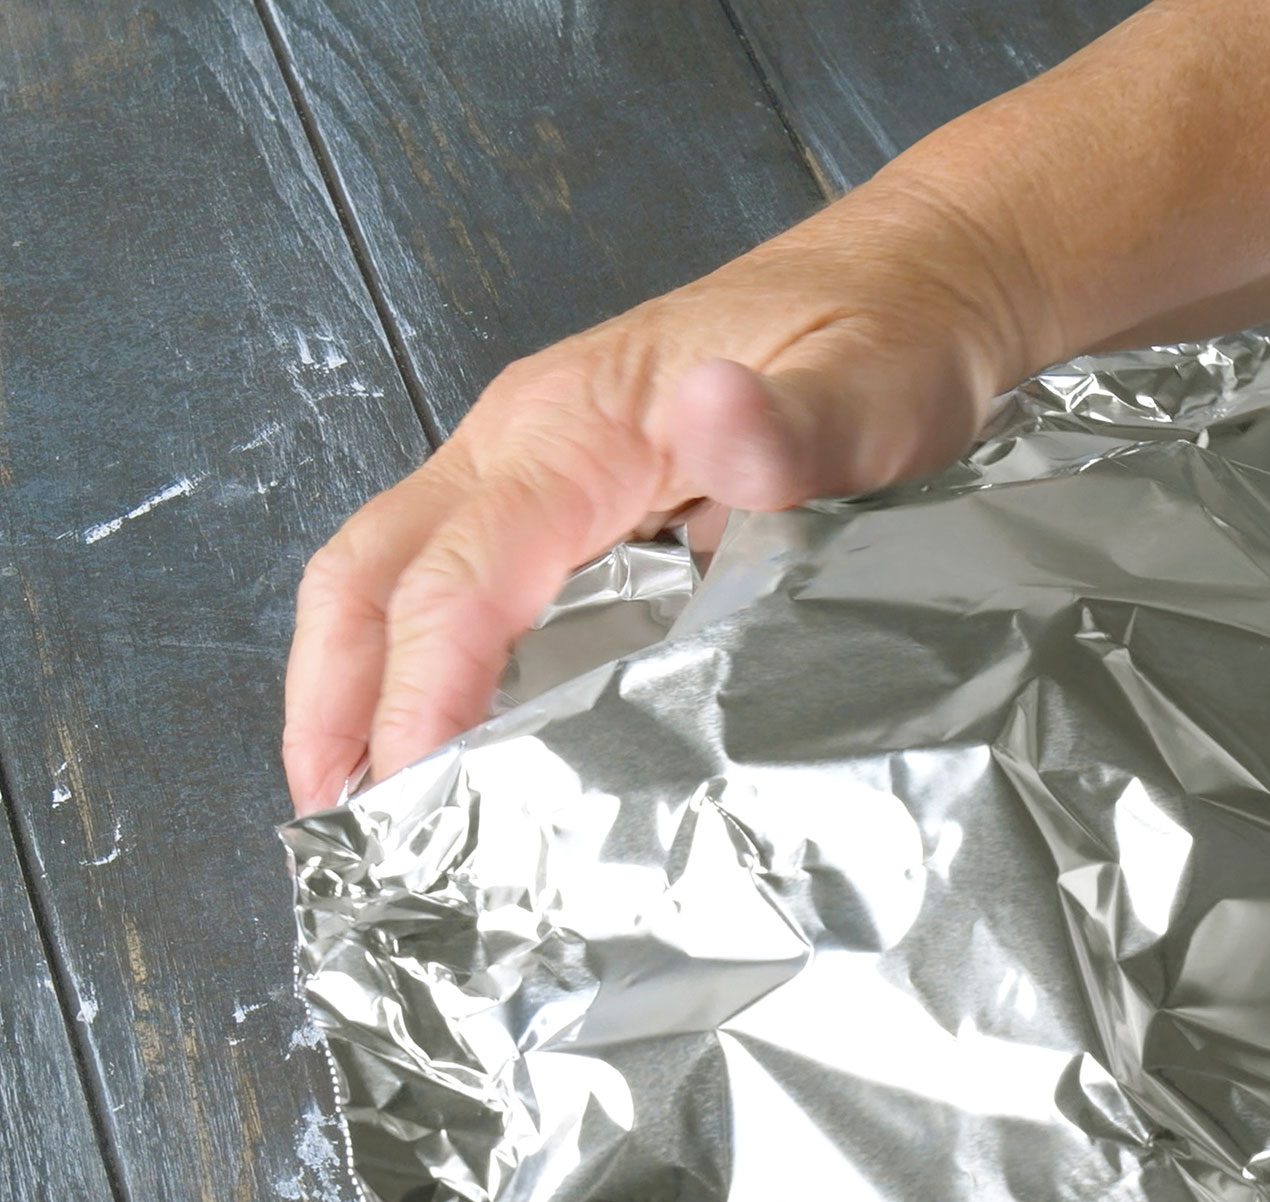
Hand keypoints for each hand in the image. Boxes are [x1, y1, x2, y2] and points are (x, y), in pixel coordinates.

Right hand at [281, 176, 1053, 812]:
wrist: (912, 281)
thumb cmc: (885, 342)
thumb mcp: (870, 391)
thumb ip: (798, 425)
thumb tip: (716, 416)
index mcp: (578, 429)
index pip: (461, 578)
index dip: (424, 692)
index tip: (411, 797)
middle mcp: (525, 442)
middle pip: (371, 572)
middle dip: (333, 700)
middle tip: (335, 830)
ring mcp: (533, 464)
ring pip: (390, 572)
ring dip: (353, 685)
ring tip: (360, 810)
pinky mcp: (562, 489)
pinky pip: (450, 572)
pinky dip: (411, 657)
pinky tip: (440, 738)